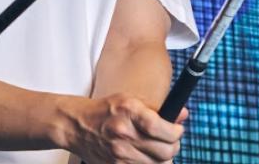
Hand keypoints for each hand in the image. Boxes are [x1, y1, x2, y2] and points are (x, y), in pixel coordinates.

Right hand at [61, 95, 184, 163]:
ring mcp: (119, 153)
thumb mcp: (129, 101)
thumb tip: (183, 114)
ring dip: (162, 159)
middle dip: (173, 146)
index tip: (176, 130)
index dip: (176, 132)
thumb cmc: (104, 111)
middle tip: (170, 141)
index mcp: (130, 112)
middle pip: (166, 151)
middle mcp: (125, 133)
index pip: (165, 129)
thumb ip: (157, 108)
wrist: (76, 125)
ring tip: (156, 150)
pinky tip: (145, 158)